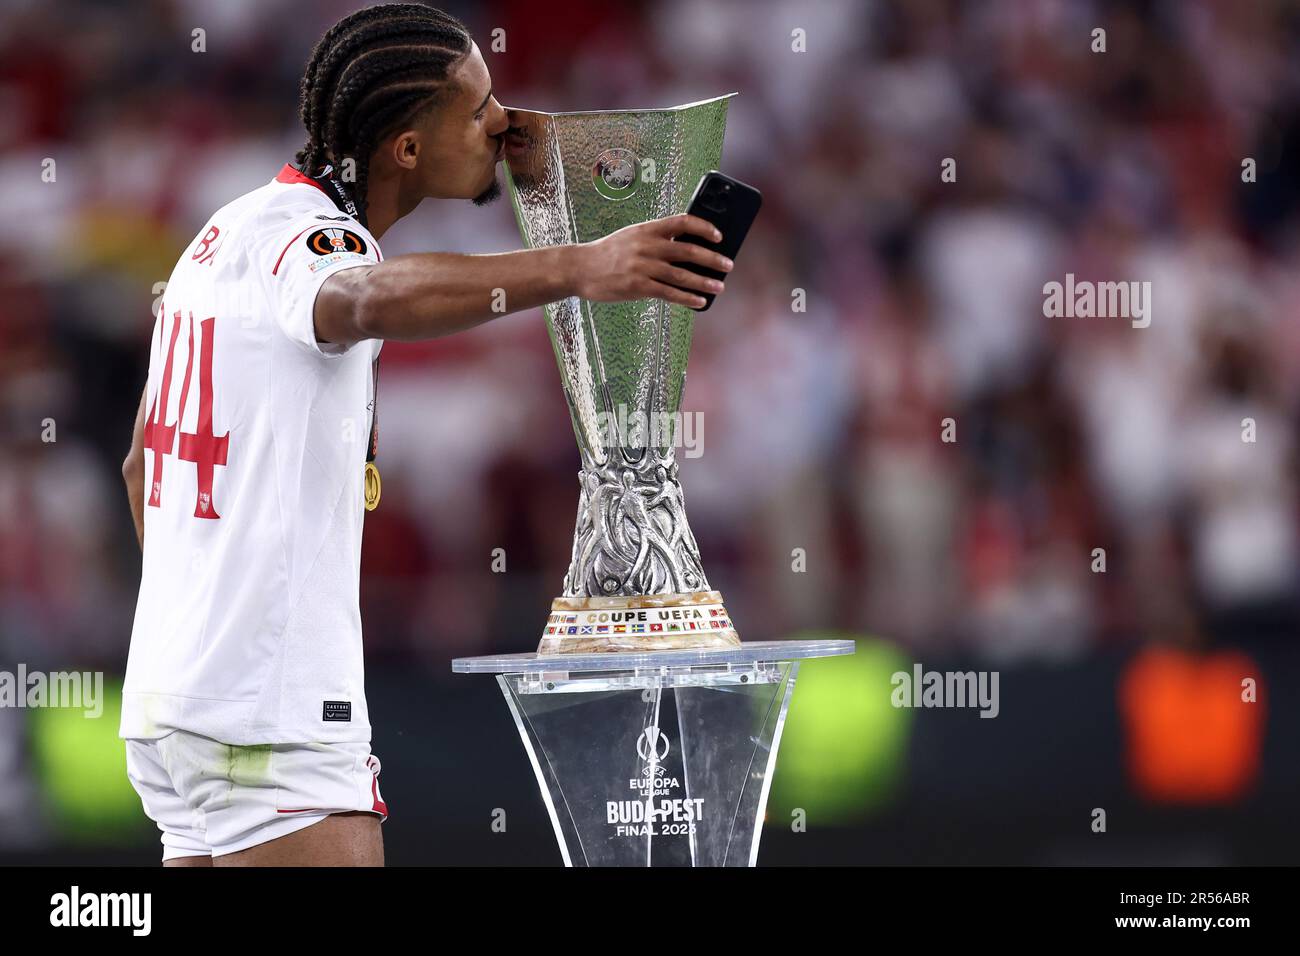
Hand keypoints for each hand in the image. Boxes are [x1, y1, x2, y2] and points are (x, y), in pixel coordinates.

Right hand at [572, 214, 733, 307]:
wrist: (580, 267)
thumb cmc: (610, 252)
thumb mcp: (633, 236)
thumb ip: (657, 239)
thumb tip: (690, 250)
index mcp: (648, 229)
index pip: (683, 222)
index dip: (704, 228)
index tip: (719, 236)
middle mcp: (647, 245)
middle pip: (688, 251)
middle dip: (712, 259)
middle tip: (728, 265)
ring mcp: (642, 267)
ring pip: (682, 275)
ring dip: (704, 282)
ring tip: (719, 287)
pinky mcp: (637, 286)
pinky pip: (669, 293)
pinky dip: (687, 298)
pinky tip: (700, 302)